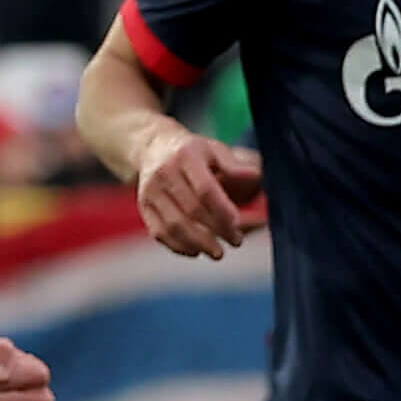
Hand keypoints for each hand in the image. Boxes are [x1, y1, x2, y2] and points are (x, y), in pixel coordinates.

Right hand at [131, 126, 263, 257]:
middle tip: (236, 241)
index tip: (238, 225)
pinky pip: (159, 232)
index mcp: (186, 156)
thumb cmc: (195, 152)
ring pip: (173, 225)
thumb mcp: (215, 150)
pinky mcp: (143, 206)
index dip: (223, 210)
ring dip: (198, 243)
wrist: (154, 147)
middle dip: (216, 230)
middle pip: (191, 210)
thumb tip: (257, 178)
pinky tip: (196, 251)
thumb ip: (236, 166)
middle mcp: (164, 173)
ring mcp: (150, 191)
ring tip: (218, 253)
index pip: (205, 189)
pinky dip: (178, 246)